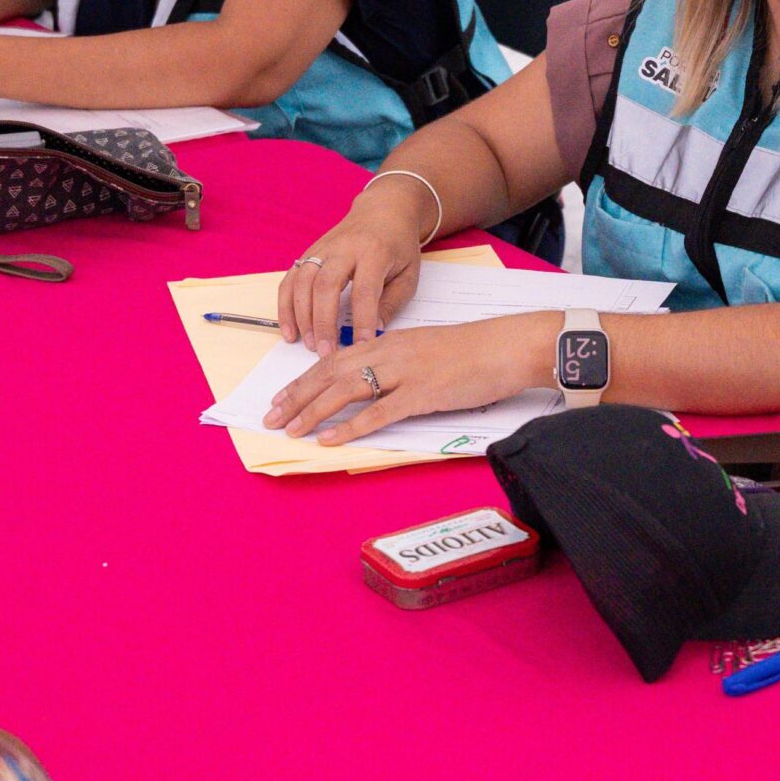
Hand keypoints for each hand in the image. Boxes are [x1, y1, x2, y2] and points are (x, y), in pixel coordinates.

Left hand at [264, 314, 553, 446]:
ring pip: (347, 390)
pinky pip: (379, 412)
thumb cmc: (474, 352)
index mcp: (389, 342)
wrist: (508, 346)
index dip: (304, 380)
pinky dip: (351, 426)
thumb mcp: (427, 351)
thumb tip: (377, 387)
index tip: (282, 398)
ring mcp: (405, 373)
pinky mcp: (423, 393)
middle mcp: (390, 353)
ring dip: (314, 411)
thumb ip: (399, 365)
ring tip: (291, 429)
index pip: (335, 360)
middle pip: (330, 373)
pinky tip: (331, 438)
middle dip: (297, 397)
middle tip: (271, 417)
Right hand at [276, 179, 437, 350]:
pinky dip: (285, 306)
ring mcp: (323, 248)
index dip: (362, 320)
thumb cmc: (399, 246)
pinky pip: (290, 279)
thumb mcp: (408, 274)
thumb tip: (372, 332)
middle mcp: (345, 248)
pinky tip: (289, 330)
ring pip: (303, 281)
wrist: (384, 210)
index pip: (365, 289)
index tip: (362, 346)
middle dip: (323, 322)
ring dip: (301, 316)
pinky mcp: (309, 252)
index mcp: (375, 252)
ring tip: (307, 344)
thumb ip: (391, 303)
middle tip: (325, 351)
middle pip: (326, 285)